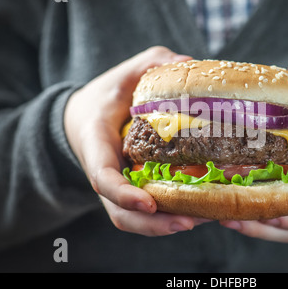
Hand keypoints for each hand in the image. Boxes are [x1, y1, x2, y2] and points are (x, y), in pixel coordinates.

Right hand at [64, 46, 208, 235]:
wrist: (85, 117)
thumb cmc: (104, 96)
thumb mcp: (124, 74)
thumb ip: (150, 64)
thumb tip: (187, 63)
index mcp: (95, 143)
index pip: (102, 176)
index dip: (123, 193)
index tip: (149, 203)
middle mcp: (105, 172)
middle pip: (120, 211)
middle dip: (152, 224)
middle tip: (188, 222)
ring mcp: (117, 185)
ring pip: (134, 219)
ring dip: (165, 226)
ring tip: (202, 220)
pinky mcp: (131, 189)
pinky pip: (146, 211)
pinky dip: (167, 217)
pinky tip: (198, 212)